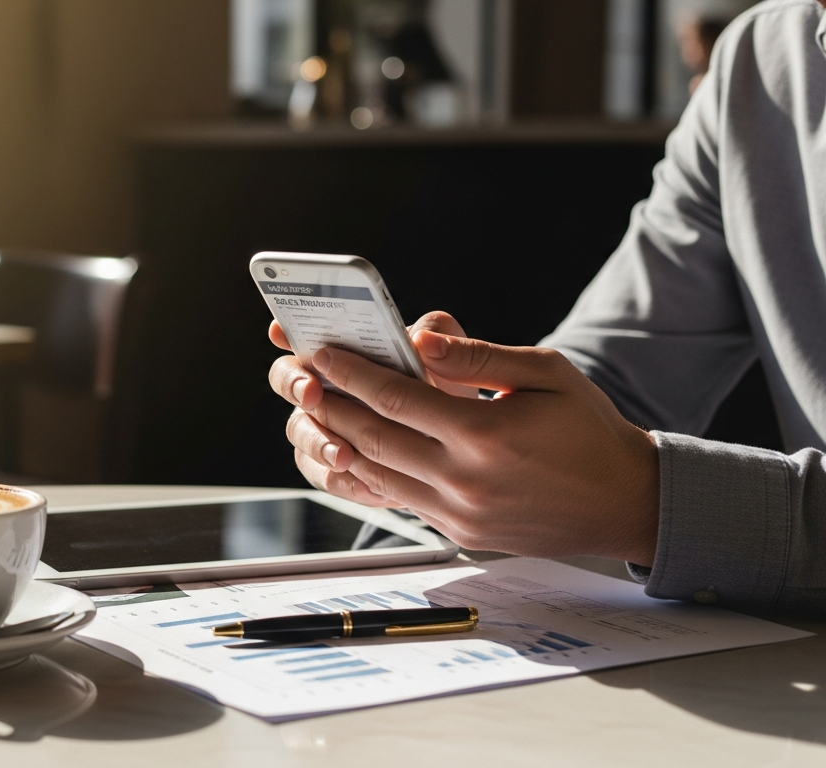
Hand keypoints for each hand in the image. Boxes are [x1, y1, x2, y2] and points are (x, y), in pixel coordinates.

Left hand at [269, 318, 658, 565]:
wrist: (623, 501)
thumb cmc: (587, 429)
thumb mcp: (545, 372)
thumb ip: (478, 356)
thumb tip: (420, 337)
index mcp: (485, 435)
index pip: (396, 398)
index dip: (351, 373)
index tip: (322, 352)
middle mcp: (466, 481)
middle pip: (373, 438)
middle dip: (330, 405)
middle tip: (300, 379)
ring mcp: (459, 514)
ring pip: (377, 475)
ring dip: (340, 441)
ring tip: (317, 412)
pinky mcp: (459, 535)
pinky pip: (399, 500)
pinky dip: (370, 473)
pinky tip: (353, 448)